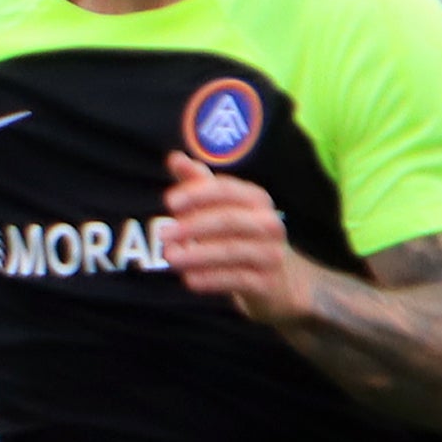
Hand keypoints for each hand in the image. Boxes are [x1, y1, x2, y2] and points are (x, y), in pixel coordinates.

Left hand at [163, 152, 310, 327]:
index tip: (169, 202)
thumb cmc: (241, 237)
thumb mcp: (222, 209)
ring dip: (197, 254)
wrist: (279, 281)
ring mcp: (271, 253)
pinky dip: (211, 279)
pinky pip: (236, 279)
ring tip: (170, 257)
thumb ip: (198, 185)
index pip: (226, 190)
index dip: (198, 194)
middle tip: (163, 234)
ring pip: (231, 251)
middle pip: (228, 220)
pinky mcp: (267, 282)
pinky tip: (189, 280)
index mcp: (257, 199)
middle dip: (193, 226)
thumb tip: (174, 158)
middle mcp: (269, 223)